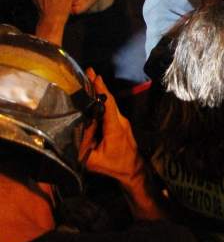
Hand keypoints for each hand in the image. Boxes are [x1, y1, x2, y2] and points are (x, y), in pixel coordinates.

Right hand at [81, 68, 164, 219]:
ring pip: (109, 104)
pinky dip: (101, 101)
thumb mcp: (94, 160)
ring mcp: (122, 121)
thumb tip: (73, 131)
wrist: (133, 170)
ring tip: (88, 79)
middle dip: (98, 85)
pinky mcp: (120, 123)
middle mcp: (121, 121)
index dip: (101, 90)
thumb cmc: (114, 166)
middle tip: (88, 71)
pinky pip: (110, 109)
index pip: (108, 104)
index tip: (95, 76)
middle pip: (108, 100)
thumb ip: (84, 146)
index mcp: (115, 127)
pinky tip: (92, 96)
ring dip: (100, 92)